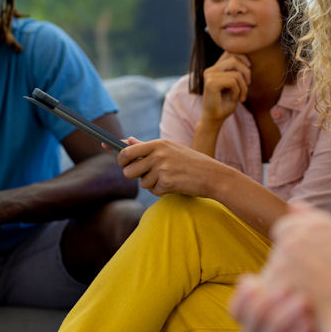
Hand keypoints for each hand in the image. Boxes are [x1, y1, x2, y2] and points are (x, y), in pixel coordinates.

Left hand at [116, 138, 231, 197]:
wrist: (213, 175)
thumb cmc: (191, 162)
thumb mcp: (171, 150)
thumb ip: (147, 147)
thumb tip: (127, 140)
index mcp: (158, 144)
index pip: (127, 150)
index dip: (119, 157)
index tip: (117, 158)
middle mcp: (158, 154)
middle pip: (128, 170)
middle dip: (134, 175)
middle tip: (146, 174)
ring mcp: (162, 168)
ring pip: (142, 183)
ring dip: (152, 184)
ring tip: (169, 178)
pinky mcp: (167, 182)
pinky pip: (154, 191)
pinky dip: (163, 191)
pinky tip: (176, 184)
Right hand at [201, 51, 250, 125]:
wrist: (215, 119)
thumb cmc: (226, 103)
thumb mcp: (235, 85)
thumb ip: (237, 72)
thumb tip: (248, 60)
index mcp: (215, 68)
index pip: (230, 52)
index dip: (243, 57)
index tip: (249, 69)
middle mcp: (210, 69)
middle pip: (234, 59)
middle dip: (246, 72)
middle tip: (248, 85)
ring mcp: (209, 75)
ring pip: (236, 73)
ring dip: (243, 86)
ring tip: (241, 96)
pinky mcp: (210, 83)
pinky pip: (233, 81)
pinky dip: (238, 91)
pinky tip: (234, 99)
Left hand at [268, 198, 330, 317]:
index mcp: (315, 225)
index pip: (287, 226)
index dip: (297, 241)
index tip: (311, 257)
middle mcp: (294, 241)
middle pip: (279, 248)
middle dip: (291, 260)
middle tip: (311, 278)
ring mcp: (282, 267)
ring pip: (272, 271)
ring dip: (285, 281)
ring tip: (309, 296)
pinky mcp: (275, 294)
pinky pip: (268, 294)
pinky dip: (281, 301)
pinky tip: (300, 310)